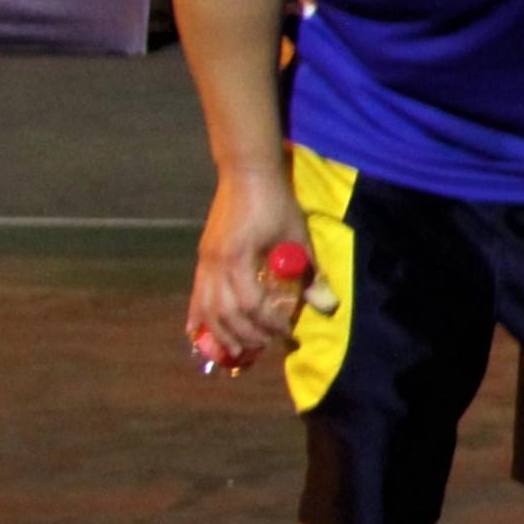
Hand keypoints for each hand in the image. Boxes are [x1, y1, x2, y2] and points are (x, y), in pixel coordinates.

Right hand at [186, 176, 311, 369]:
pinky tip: (199, 333)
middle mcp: (215, 264)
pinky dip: (198, 316)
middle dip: (247, 334)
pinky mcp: (202, 258)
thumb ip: (309, 272)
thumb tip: (327, 305)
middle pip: (225, 313)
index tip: (286, 331)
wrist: (246, 174)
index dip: (268, 323)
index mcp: (239, 258)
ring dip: (222, 332)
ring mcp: (205, 261)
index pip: (251, 304)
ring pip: (206, 308)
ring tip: (239, 348)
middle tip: (267, 344)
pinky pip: (196, 295)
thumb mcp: (297, 235)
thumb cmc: (275, 203)